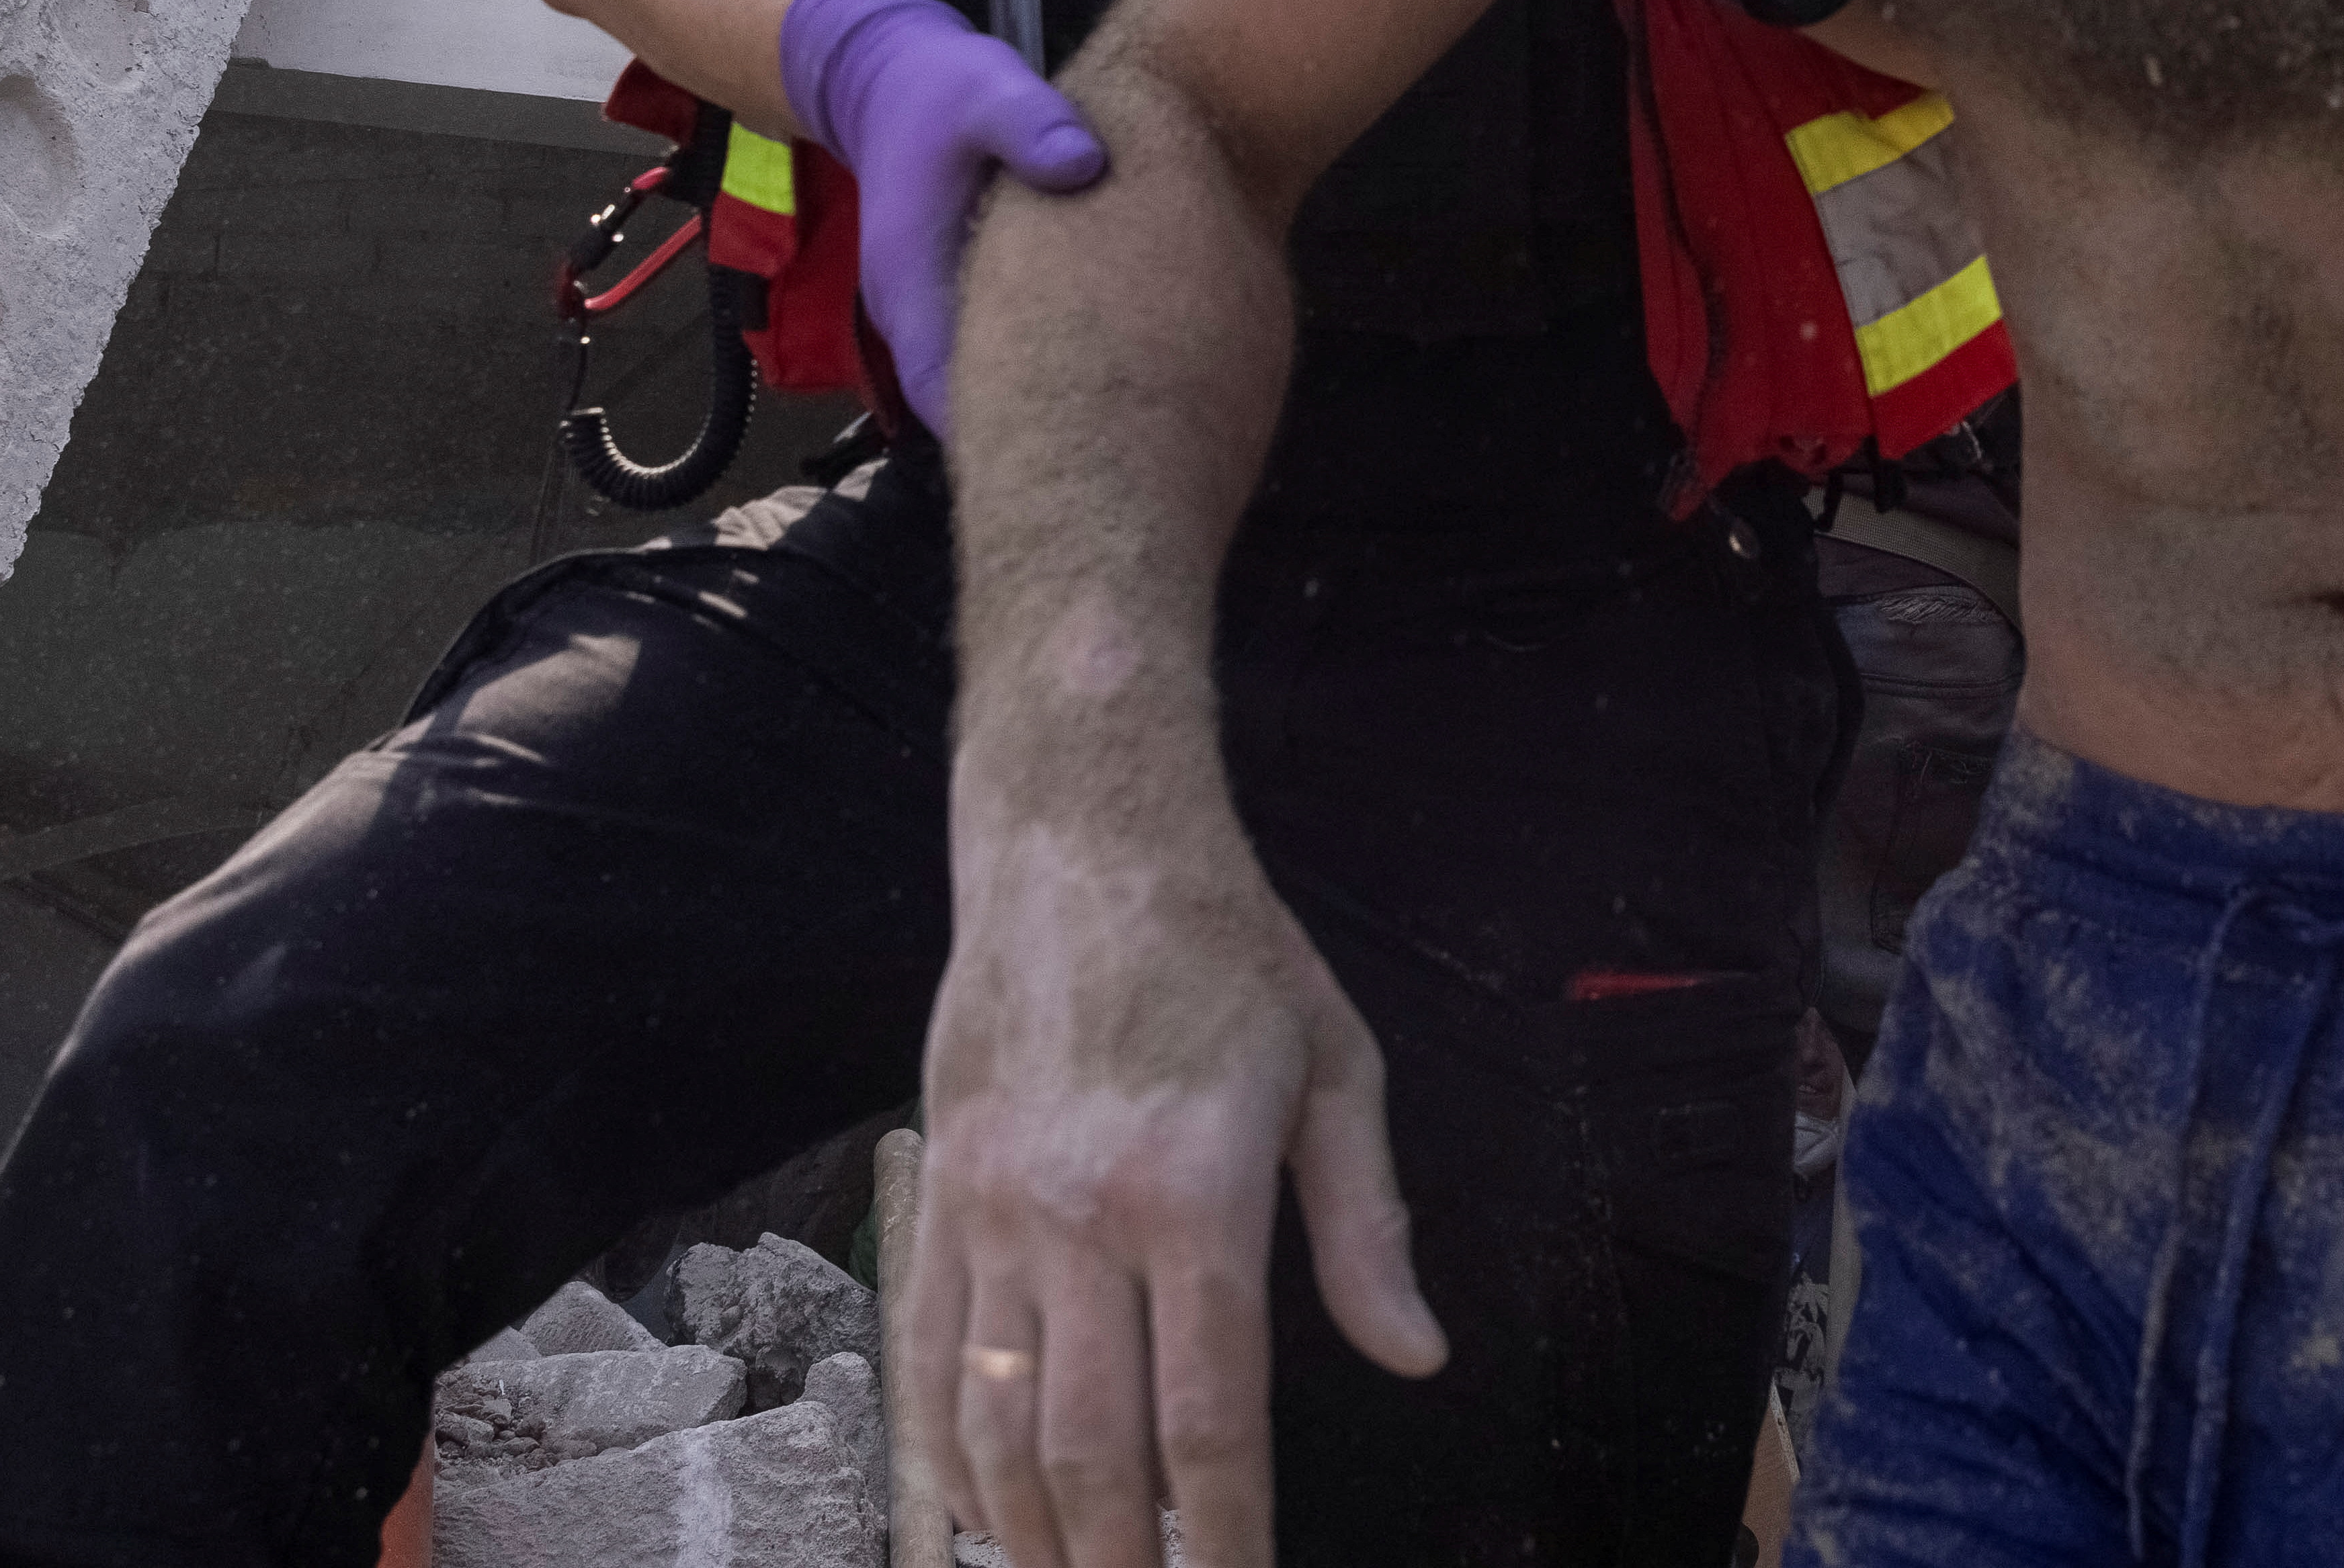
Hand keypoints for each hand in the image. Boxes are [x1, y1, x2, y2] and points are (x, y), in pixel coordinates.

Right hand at [776, 0, 1106, 433]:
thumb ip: (1030, 123)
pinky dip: (1047, 354)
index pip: (944, 390)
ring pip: (986, 377)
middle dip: (1037, 428)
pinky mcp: (962, 290)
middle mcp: (917, 310)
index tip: (1074, 449)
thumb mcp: (986, 88)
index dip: (1000, 432)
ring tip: (1130, 410)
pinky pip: (1001, 342)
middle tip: (1127, 441)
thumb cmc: (940, 89)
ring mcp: (937, 305)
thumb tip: (1084, 165)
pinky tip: (1114, 353)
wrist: (894, 76)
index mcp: (911, 281)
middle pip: (970, 402)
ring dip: (1045, 393)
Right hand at [904, 794, 1441, 1565]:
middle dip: (1124, 1559)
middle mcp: (1080, 1218)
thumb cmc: (1228, 953)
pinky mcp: (937, 1193)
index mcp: (1193, 1193)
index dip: (1229, 1532)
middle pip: (1092, 1447)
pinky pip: (927, 1353)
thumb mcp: (1336, 1067)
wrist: (1079, 846)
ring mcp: (992, 1211)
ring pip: (994, 1420)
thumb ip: (1368, 1225)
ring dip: (1029, 1531)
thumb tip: (1416, 1355)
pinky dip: (946, 1452)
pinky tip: (978, 1512)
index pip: (1211, 1415)